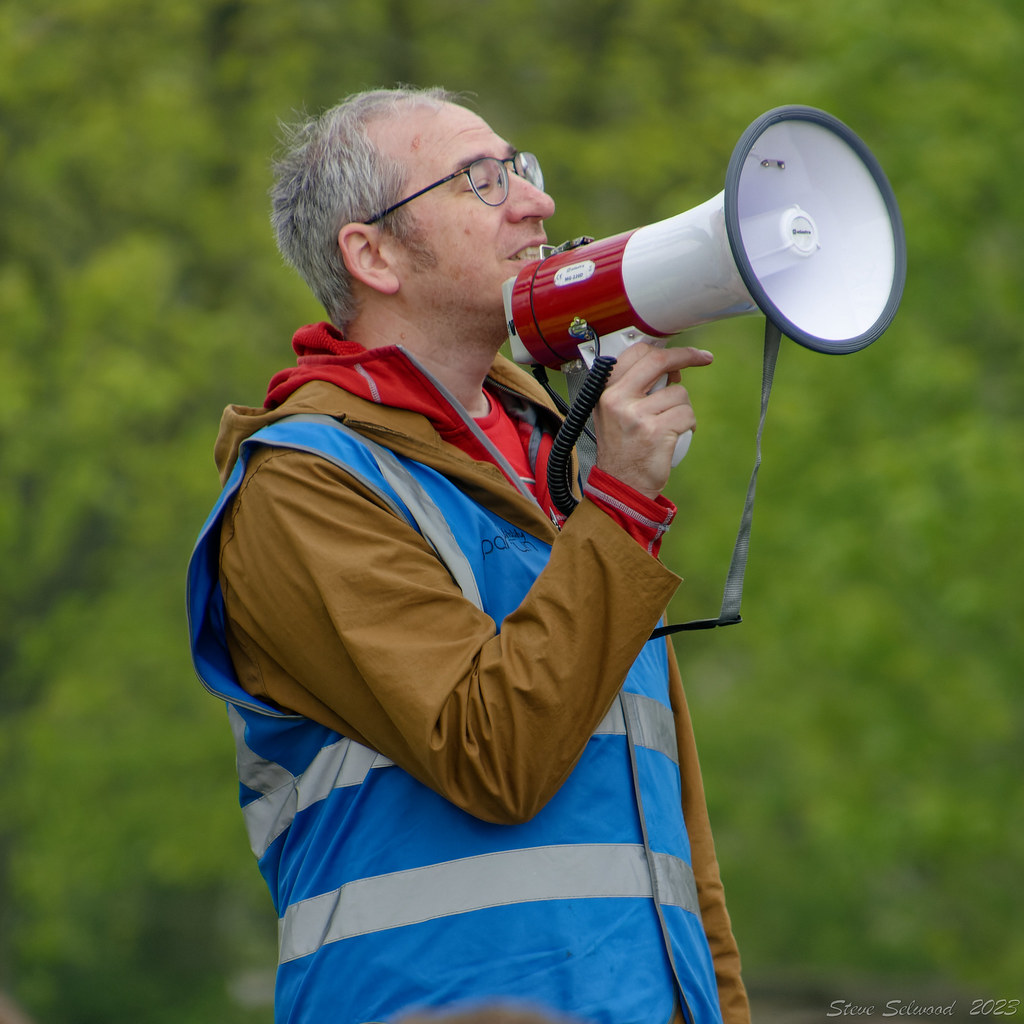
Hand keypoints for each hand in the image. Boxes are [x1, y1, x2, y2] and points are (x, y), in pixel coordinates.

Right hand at [592, 343, 713, 498]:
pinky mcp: (656, 432)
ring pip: (679, 393)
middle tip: (702, 358)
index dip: (665, 348)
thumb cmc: (622, 449)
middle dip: (686, 356)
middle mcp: (617, 400)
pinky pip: (686, 414)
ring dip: (683, 408)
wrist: (621, 485)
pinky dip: (689, 424)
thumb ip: (634, 388)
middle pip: (658, 362)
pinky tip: (677, 435)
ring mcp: (636, 416)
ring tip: (670, 424)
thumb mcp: (616, 413)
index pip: (636, 354)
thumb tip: (671, 368)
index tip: (683, 352)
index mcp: (605, 392)